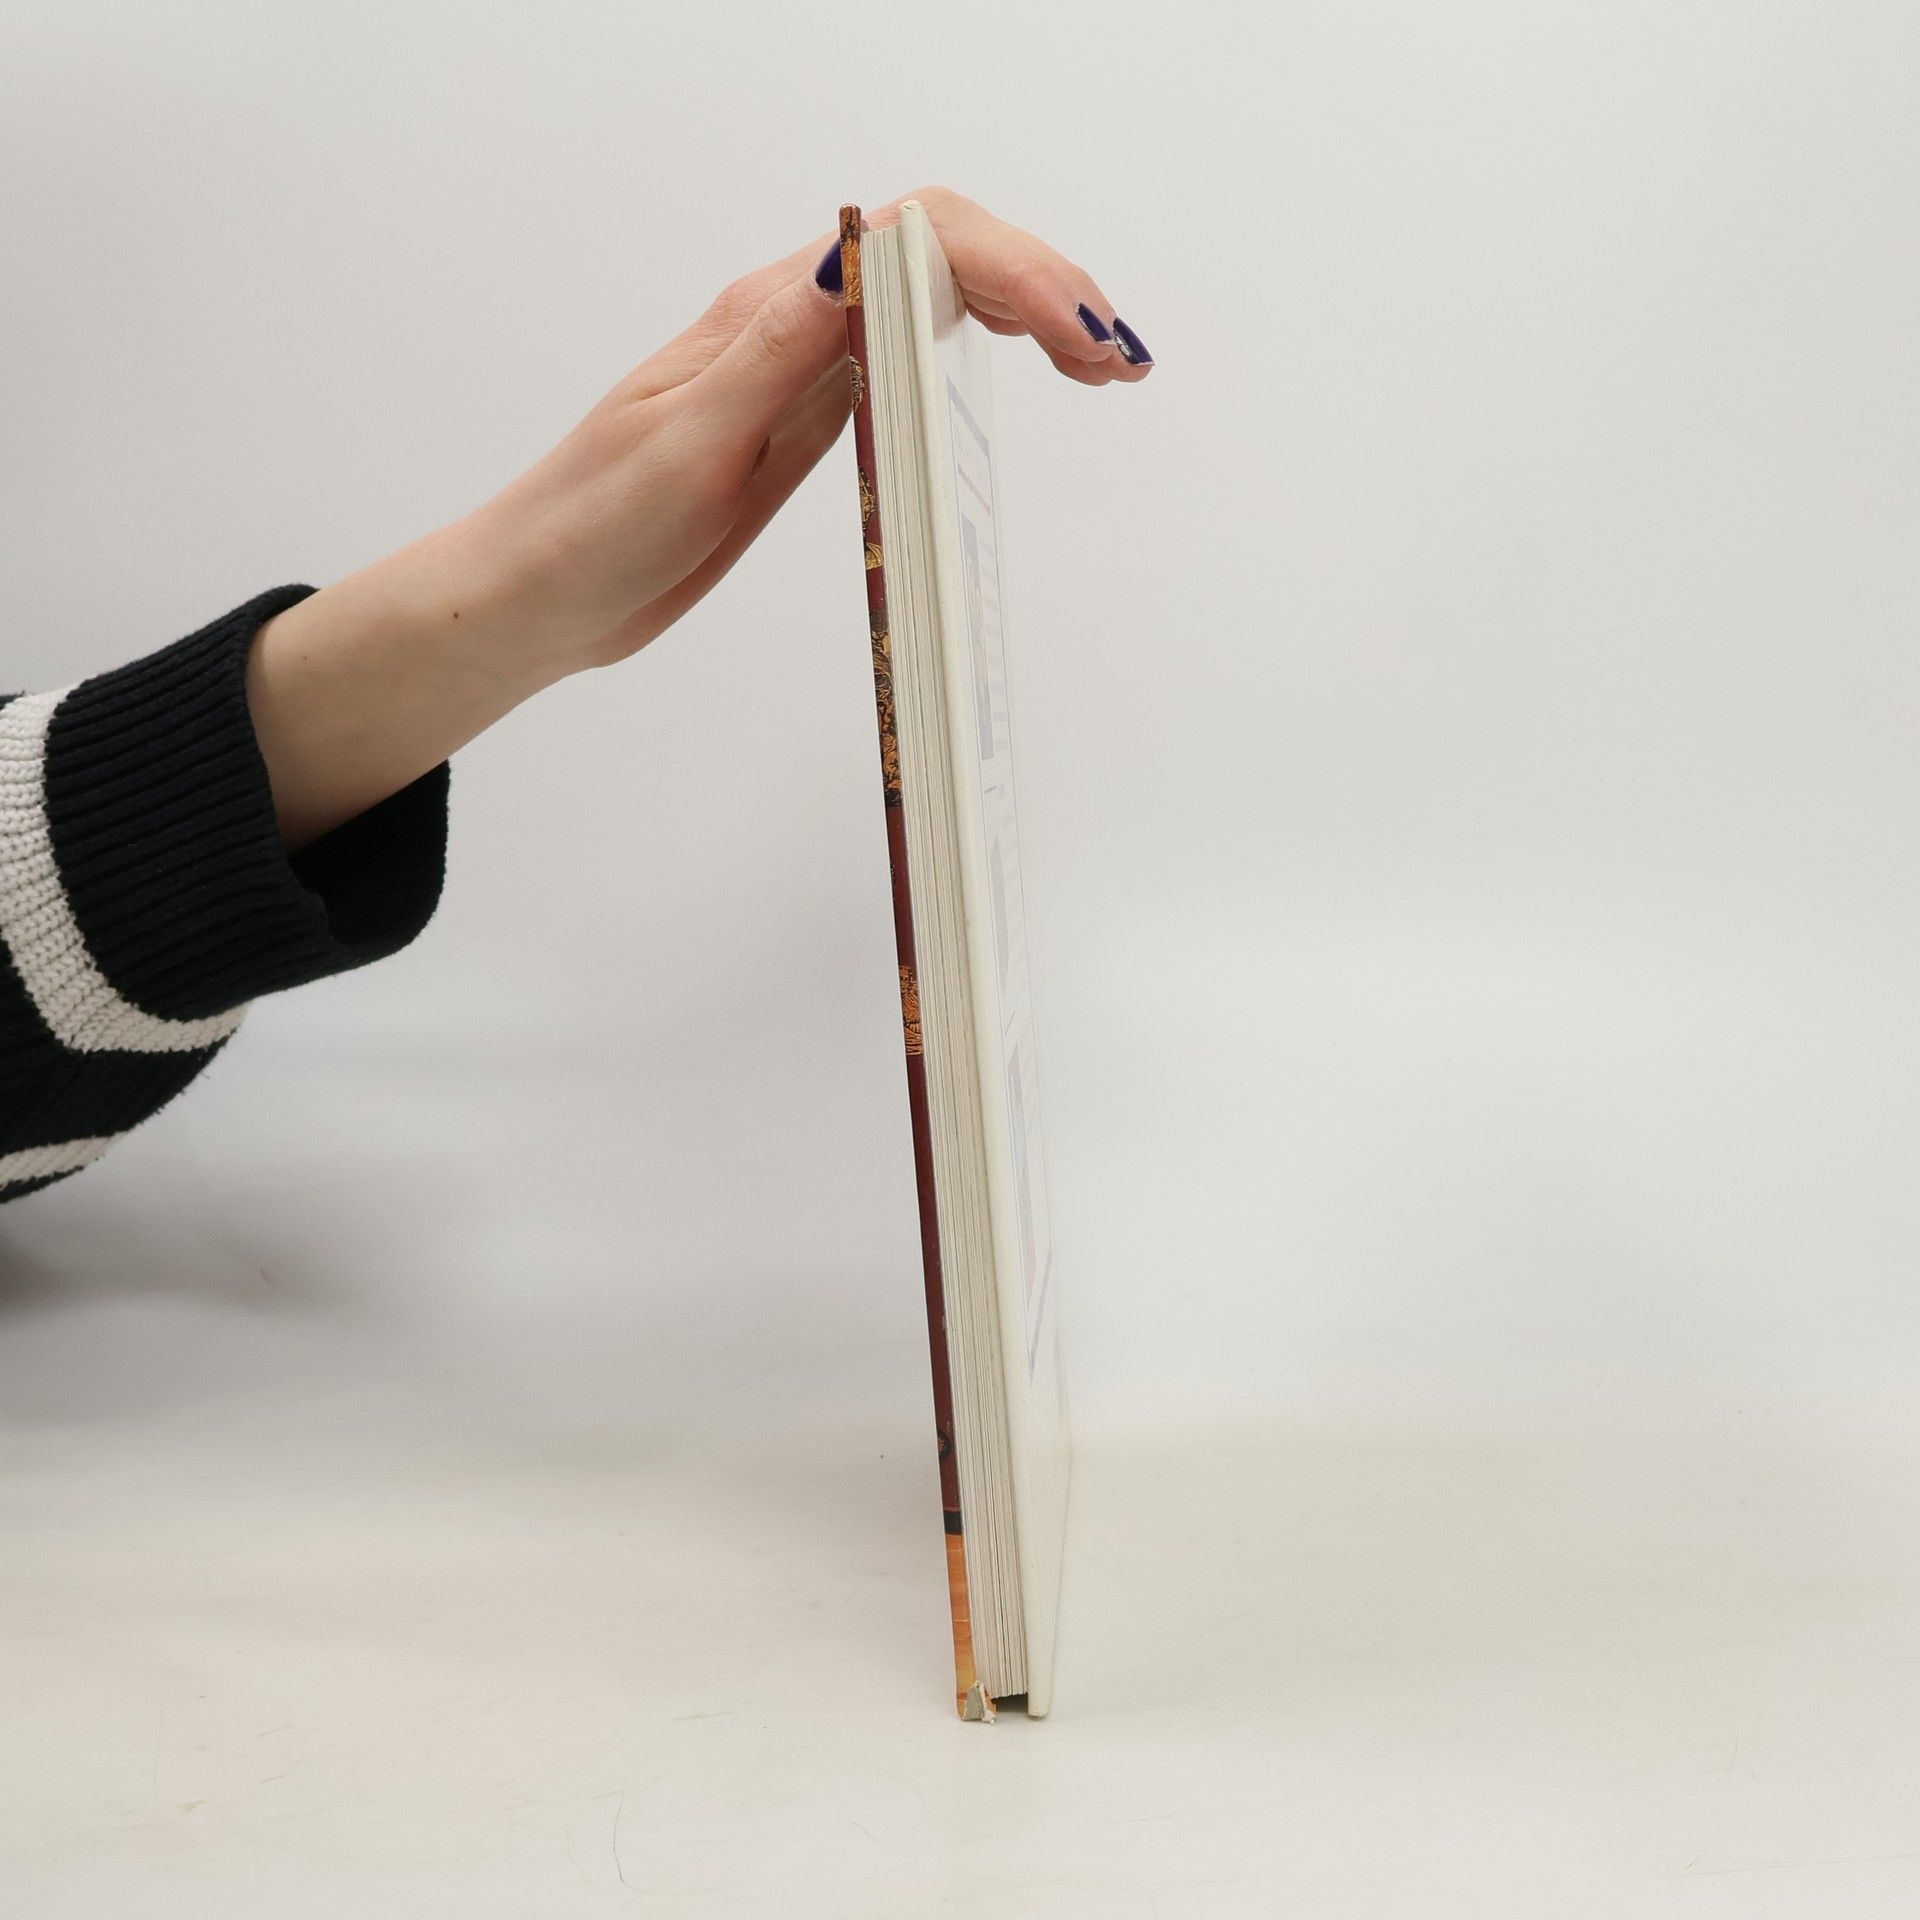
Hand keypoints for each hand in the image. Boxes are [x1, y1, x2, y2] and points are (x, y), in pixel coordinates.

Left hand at [248, 189, 1150, 846]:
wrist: (538, 590)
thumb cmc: (591, 524)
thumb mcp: (685, 439)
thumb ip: (775, 349)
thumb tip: (860, 257)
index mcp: (766, 314)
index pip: (914, 243)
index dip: (1014, 270)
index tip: (1081, 339)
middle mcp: (791, 326)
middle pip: (942, 261)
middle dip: (1046, 291)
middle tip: (1120, 362)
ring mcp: (800, 374)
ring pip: (933, 309)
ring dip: (1026, 319)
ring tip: (1100, 368)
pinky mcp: (803, 424)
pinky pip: (906, 368)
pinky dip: (976, 367)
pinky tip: (1010, 389)